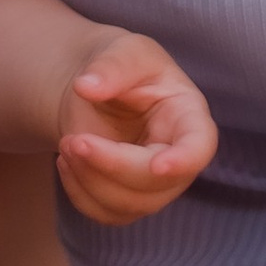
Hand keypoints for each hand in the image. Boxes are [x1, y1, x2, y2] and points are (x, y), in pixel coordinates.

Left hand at [56, 32, 216, 225]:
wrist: (99, 88)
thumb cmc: (123, 66)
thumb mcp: (123, 51)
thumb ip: (111, 66)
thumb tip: (87, 87)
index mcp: (189, 117)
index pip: (199, 146)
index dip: (184, 160)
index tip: (159, 166)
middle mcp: (179, 157)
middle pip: (157, 182)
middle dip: (112, 165)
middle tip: (72, 140)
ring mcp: (156, 185)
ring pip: (131, 204)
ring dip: (90, 179)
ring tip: (66, 143)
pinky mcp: (129, 200)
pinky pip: (106, 213)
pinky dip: (79, 192)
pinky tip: (66, 161)